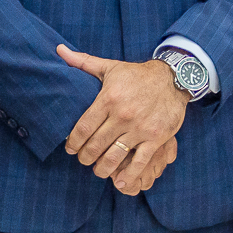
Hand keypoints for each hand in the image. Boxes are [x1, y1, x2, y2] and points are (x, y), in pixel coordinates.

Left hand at [57, 46, 186, 194]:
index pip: (83, 127)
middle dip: (85, 157)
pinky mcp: (156, 138)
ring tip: (98, 170)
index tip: (70, 149)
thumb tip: (59, 50)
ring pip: (114, 156)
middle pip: (95, 145)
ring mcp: (140, 128)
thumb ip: (83, 62)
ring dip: (102, 169)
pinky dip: (128, 175)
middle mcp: (123, 115)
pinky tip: (120, 182)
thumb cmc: (137, 75)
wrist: (173, 78)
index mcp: (108, 98)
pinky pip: (139, 162)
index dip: (73, 142)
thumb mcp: (110, 67)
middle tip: (83, 160)